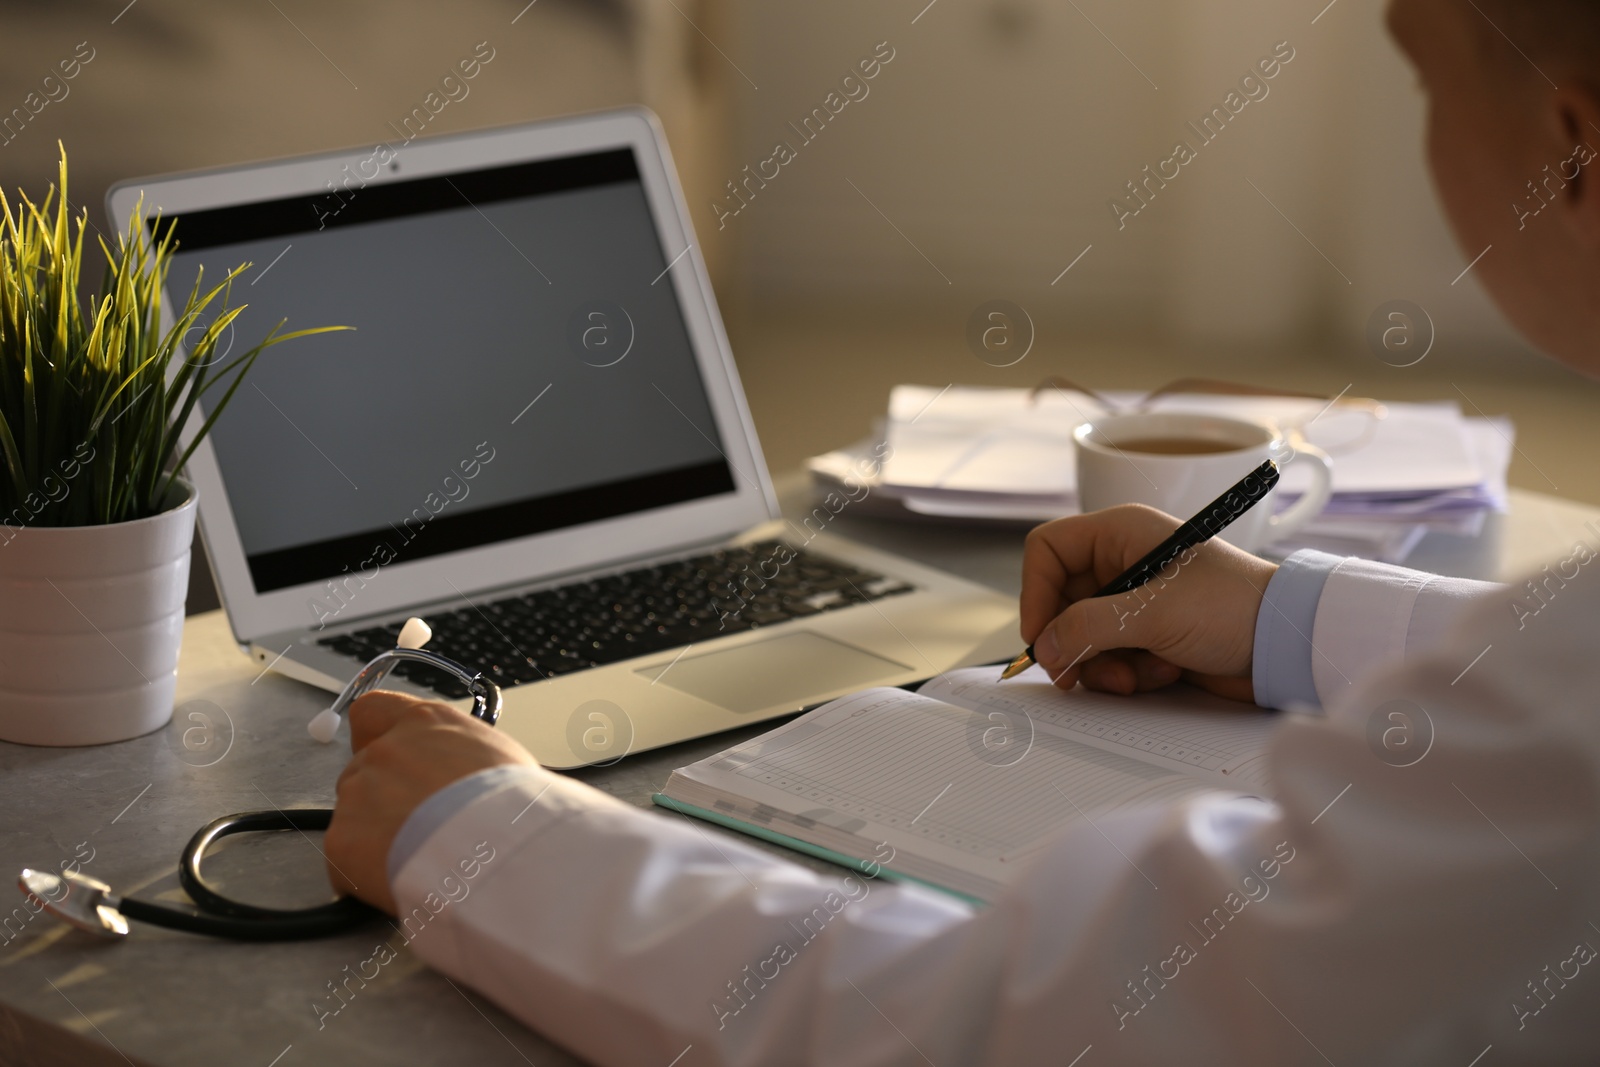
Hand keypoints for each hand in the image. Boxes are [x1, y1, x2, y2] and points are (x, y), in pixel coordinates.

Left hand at [325, 691, 536, 913]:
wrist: (499, 850)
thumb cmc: (514, 808)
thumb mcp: (500, 760)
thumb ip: (461, 758)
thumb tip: (458, 780)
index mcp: (426, 723)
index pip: (373, 712)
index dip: (373, 736)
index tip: (384, 755)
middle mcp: (385, 750)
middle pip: (363, 770)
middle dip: (382, 798)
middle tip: (417, 826)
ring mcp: (359, 793)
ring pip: (354, 815)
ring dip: (375, 835)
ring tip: (420, 857)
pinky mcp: (342, 839)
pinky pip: (345, 859)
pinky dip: (365, 873)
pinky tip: (403, 877)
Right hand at [1021, 504, 1277, 701]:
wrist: (1288, 645)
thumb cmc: (1234, 607)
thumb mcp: (1153, 613)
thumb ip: (1088, 627)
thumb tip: (1044, 645)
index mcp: (1121, 533)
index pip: (1048, 550)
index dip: (1035, 591)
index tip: (1041, 634)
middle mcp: (1123, 562)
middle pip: (1060, 602)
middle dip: (1072, 642)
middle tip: (1077, 673)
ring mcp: (1135, 602)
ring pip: (1081, 636)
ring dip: (1102, 664)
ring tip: (1135, 676)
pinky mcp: (1147, 636)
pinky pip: (1109, 657)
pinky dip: (1127, 673)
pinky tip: (1162, 673)